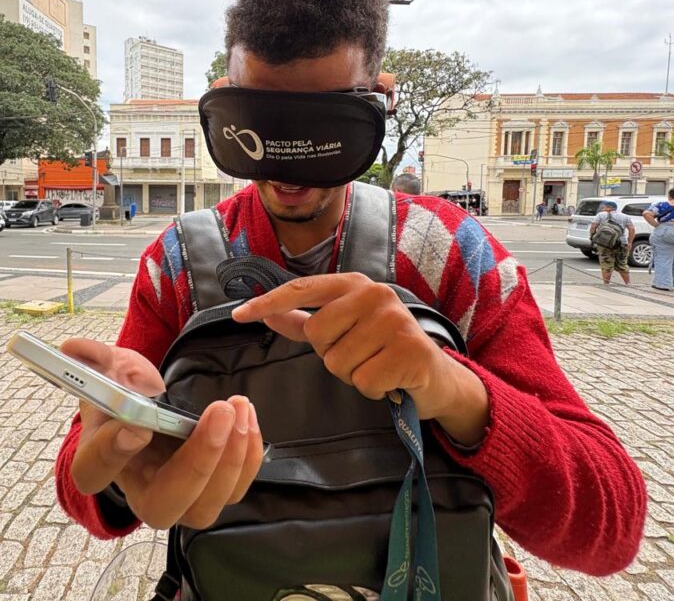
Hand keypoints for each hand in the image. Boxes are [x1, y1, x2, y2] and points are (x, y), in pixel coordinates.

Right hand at [65, 338, 263, 529]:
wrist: (151, 406)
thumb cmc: (124, 392)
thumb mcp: (107, 369)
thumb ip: (93, 357)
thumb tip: (73, 347)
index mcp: (97, 460)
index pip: (94, 471)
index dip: (113, 452)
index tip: (136, 425)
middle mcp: (137, 490)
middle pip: (162, 506)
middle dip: (197, 464)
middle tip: (217, 413)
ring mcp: (177, 497)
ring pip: (204, 507)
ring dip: (229, 460)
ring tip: (237, 409)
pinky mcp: (210, 490)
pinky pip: (233, 491)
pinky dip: (246, 458)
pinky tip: (247, 420)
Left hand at [231, 274, 489, 443]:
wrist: (434, 376)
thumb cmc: (382, 351)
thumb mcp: (343, 330)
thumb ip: (304, 320)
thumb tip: (265, 312)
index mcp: (354, 284)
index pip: (301, 289)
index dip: (268, 303)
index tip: (238, 315)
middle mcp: (375, 293)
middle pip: (317, 333)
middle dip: (331, 355)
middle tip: (360, 356)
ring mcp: (394, 319)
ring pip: (338, 361)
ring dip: (353, 374)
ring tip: (376, 367)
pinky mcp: (410, 350)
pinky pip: (363, 380)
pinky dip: (373, 389)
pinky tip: (390, 380)